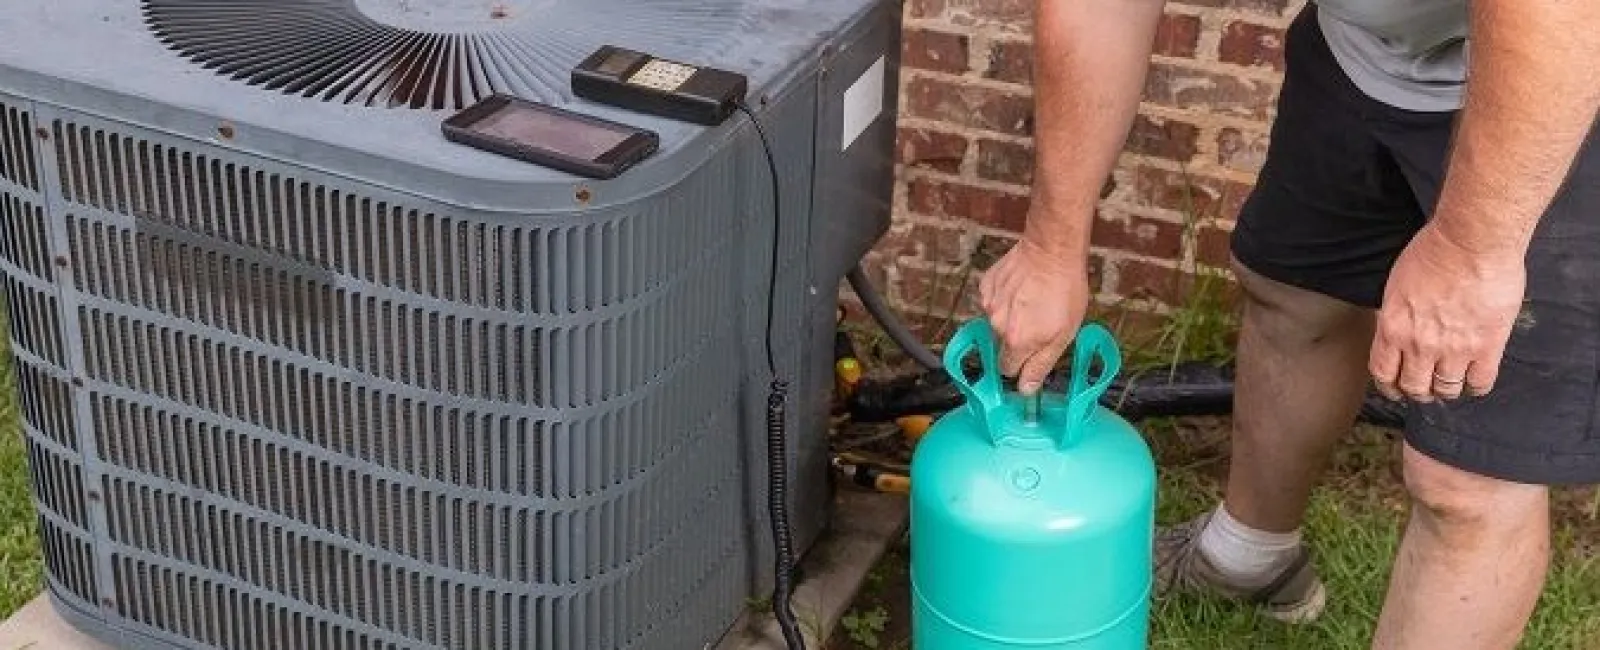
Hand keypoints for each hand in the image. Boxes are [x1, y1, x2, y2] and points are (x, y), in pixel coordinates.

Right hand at [978, 234, 1091, 395]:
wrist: (1051, 250)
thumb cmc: (1064, 290)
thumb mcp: (1063, 335)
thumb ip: (1041, 365)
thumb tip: (1025, 389)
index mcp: (1016, 342)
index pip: (1007, 369)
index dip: (1021, 364)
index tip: (1030, 355)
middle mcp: (996, 326)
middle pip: (1000, 346)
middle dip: (1016, 340)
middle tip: (1037, 323)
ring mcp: (988, 304)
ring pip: (996, 323)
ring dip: (1011, 318)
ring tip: (1032, 301)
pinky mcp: (986, 286)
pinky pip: (992, 302)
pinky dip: (1005, 299)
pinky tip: (1022, 289)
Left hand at [1369, 223, 1525, 401]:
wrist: (1471, 242)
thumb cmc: (1434, 251)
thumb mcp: (1397, 284)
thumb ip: (1397, 314)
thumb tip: (1398, 329)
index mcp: (1393, 328)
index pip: (1383, 373)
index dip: (1389, 386)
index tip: (1395, 388)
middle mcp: (1419, 344)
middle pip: (1414, 387)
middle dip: (1418, 391)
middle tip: (1425, 388)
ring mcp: (1454, 349)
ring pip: (1446, 390)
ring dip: (1447, 390)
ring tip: (1450, 383)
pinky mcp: (1487, 346)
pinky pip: (1480, 383)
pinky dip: (1476, 387)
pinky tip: (1475, 379)